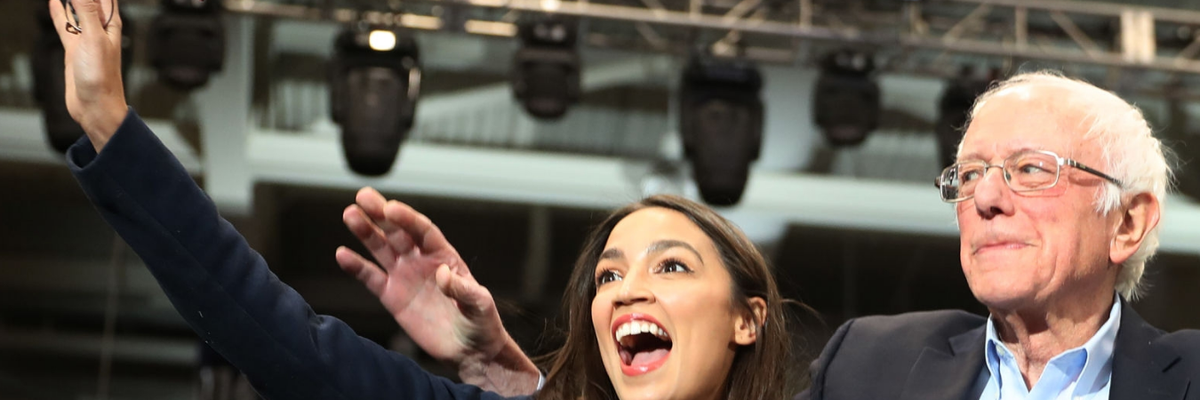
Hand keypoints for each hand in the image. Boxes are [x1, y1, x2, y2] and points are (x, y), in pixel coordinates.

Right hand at [48, 0, 127, 150]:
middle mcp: (100, 30)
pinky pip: (65, 25)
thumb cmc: (101, 77)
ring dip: (71, 1)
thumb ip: (87, 12)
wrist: (94, 105)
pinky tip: (54, 2)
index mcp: (111, 25)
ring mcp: (86, 39)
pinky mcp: (74, 49)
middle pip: (91, 2)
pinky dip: (59, 13)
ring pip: (76, 12)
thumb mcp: (94, 38)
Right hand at [338, 188, 539, 395]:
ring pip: (381, 249)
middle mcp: (422, 261)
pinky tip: (342, 254)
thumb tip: (443, 273)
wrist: (469, 350)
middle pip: (398, 232)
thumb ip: (463, 289)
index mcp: (444, 256)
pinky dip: (356, 266)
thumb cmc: (481, 323)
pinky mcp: (392, 296)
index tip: (390, 208)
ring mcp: (405, 276)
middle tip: (362, 196)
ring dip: (366, 232)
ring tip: (350, 214)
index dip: (407, 219)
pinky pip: (371, 278)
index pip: (423, 231)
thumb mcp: (480, 305)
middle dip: (381, 214)